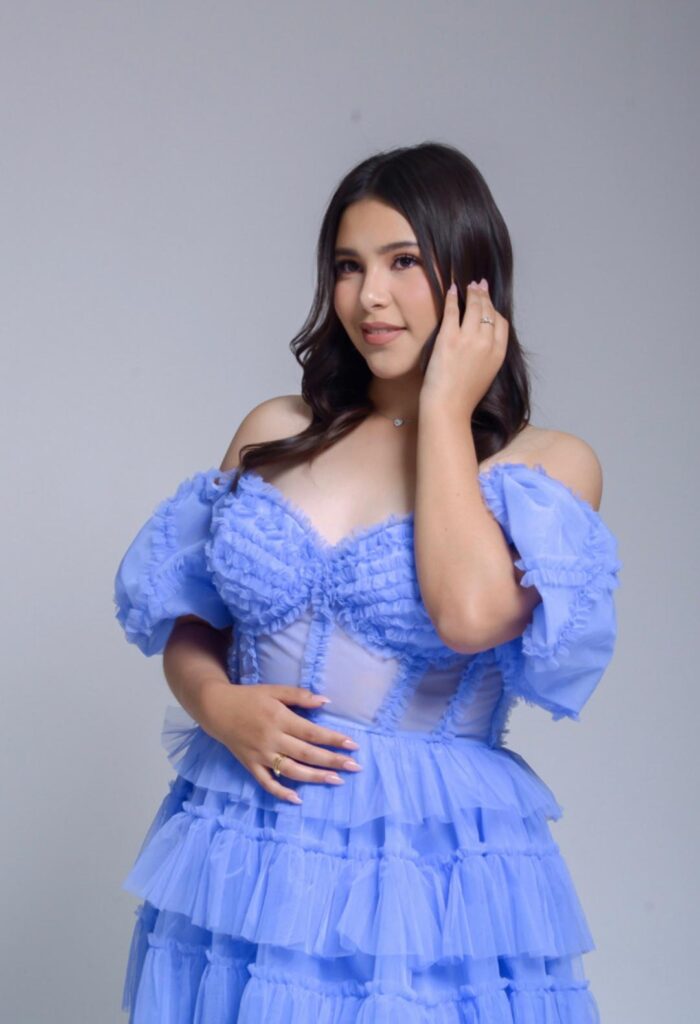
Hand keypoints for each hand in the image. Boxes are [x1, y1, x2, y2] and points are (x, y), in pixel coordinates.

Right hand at [198, 683, 361, 803]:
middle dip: (332, 761)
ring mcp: (261, 755)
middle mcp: (272, 739)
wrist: (216, 708)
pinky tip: (298, 799)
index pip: (312, 732)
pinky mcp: (250, 765)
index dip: (333, 739)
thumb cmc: (249, 698)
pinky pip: (267, 783)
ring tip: (336, 781)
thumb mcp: (274, 690)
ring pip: (291, 770)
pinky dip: (281, 793)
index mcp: (279, 718)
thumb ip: (299, 695)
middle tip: (354, 766)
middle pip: (306, 753)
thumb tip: (325, 701)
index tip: (353, 746)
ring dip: (315, 777)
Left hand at [420, 278, 508, 413]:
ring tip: (468, 285)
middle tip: (478, 286)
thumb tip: (485, 343)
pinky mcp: (449, 338)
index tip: (489, 303)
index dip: (495, 310)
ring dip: (472, 293)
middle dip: (484, 296)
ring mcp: (468, 339)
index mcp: (498, 353)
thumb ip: (489, 356)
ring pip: (474, 307)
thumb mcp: (486, 375)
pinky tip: (451, 290)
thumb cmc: (464, 397)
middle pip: (488, 311)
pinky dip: (452, 297)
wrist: (448, 407)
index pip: (501, 323)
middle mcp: (487, 342)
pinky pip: (452, 310)